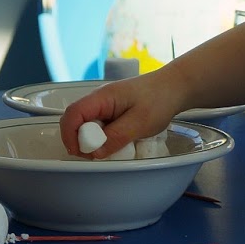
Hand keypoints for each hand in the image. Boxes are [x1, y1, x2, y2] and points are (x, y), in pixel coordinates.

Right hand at [58, 73, 186, 156]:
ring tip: (108, 150)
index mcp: (102, 97)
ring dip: (92, 140)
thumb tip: (95, 152)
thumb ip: (116, 137)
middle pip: (75, 120)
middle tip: (95, 155)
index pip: (73, 114)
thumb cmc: (160, 99)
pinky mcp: (112, 112)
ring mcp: (105, 105)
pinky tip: (117, 142)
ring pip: (86, 124)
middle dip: (79, 140)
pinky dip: (103, 137)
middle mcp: (99, 100)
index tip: (80, 152)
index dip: (70, 135)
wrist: (175, 88)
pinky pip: (99, 126)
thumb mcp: (140, 122)